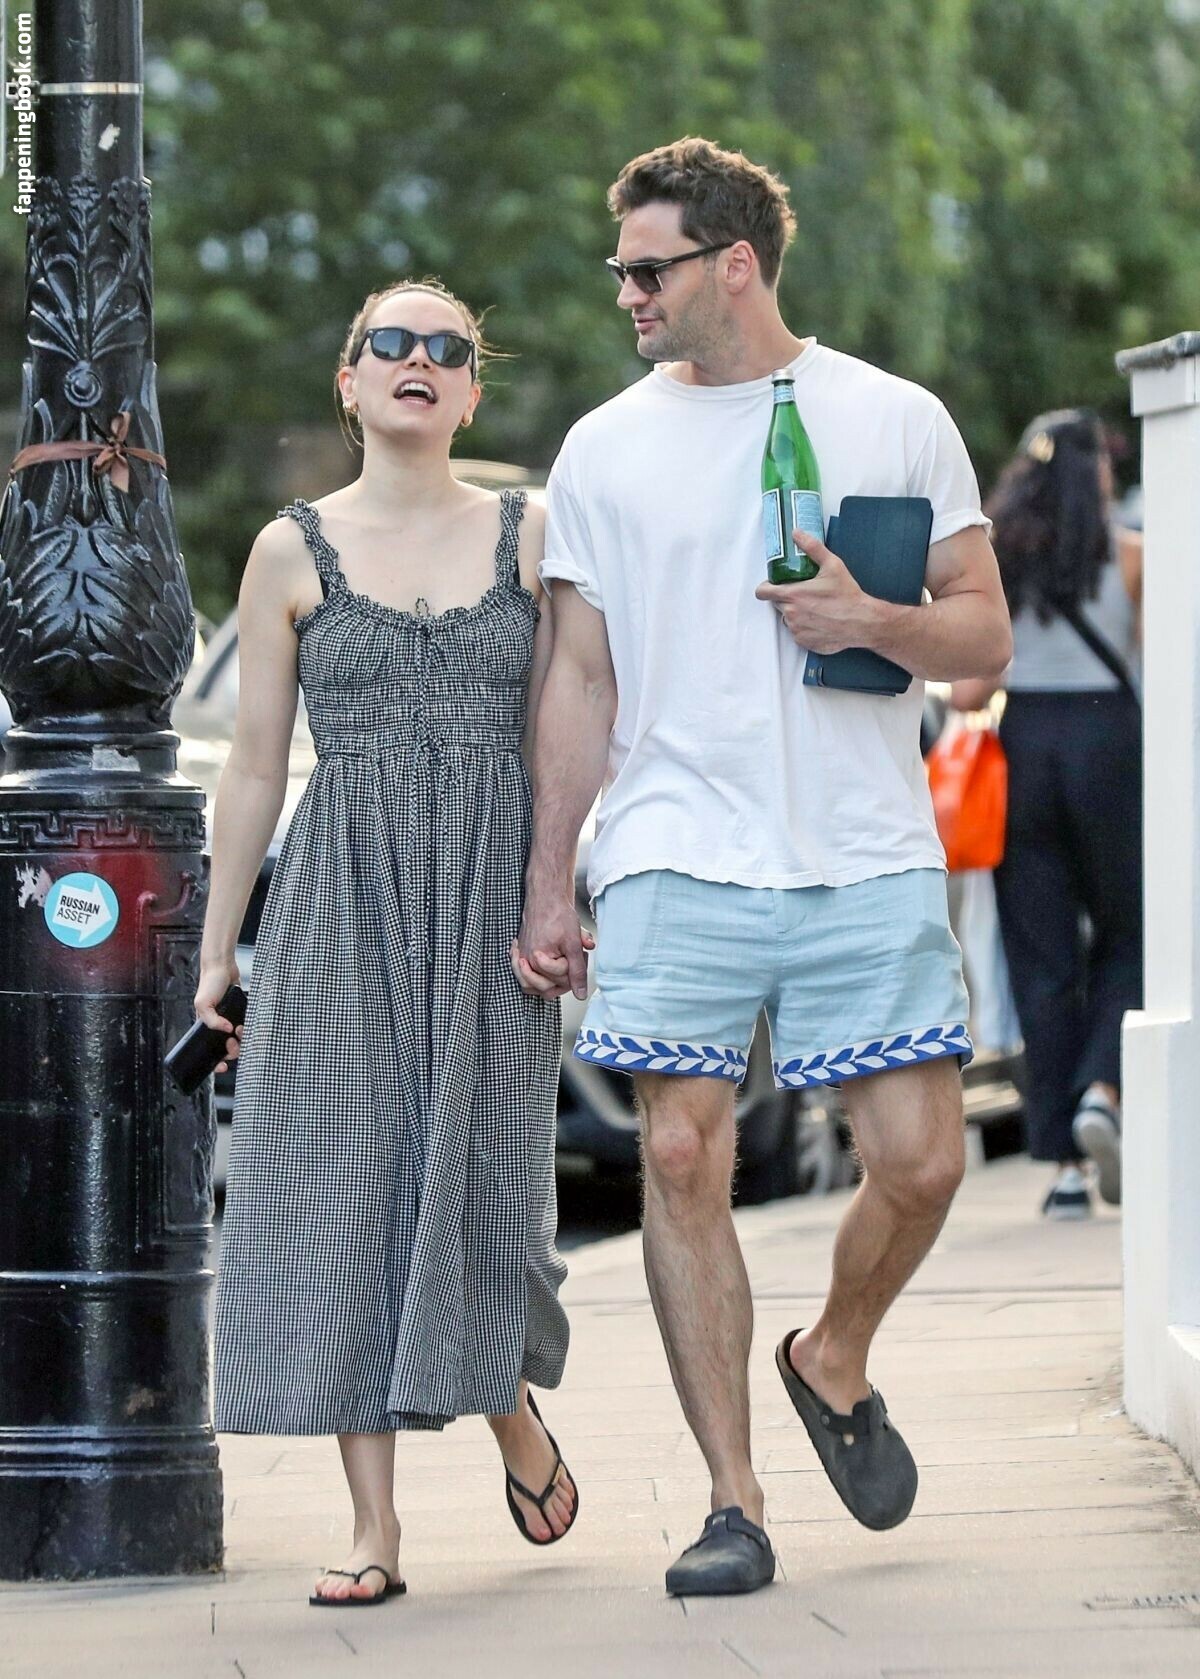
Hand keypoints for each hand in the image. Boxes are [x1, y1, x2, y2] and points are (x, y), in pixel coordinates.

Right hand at [194, 957, 242, 1074]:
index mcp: (206, 1027)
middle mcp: (219, 1026)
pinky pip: (248, 1027)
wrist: (223, 966)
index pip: (210, 1051)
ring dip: (242, 1039)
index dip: (215, 1063)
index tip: (222, 1067)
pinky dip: (250, 1029)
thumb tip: (227, 1031)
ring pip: (240, 1040)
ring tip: (241, 1029)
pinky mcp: (242, 1013)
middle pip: (228, 1049)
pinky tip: (247, 1024)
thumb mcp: (203, 1003)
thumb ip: (212, 1020)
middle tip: (234, 1040)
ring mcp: (231, 1020)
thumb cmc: (209, 983)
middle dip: (232, 1050)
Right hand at [511, 892, 595, 1000]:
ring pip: (534, 986)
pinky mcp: (520, 955)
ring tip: (559, 963)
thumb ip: (577, 971)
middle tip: (569, 957)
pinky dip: (536, 976)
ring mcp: (521, 959)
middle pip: (547, 987)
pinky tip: (545, 964)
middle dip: (563, 974)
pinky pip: (525, 977)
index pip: (561, 980)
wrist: (546, 898)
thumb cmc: (558, 915)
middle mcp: (526, 961)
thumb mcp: (574, 943)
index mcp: (538, 959)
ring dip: (548, 978)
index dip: (573, 968)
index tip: (577, 953)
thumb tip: (580, 994)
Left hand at [755, 528, 878, 653]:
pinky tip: (819, 621)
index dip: (765, 587)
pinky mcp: (803, 642)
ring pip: (788, 619)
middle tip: (805, 594)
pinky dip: (804, 627)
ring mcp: (796, 630)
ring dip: (796, 613)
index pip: (763, 592)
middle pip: (778, 604)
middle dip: (787, 598)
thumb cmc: (848, 596)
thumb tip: (797, 534)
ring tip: (815, 608)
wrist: (862, 622)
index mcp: (793, 595)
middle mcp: (791, 614)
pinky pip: (797, 632)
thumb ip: (812, 548)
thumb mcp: (832, 565)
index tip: (773, 586)